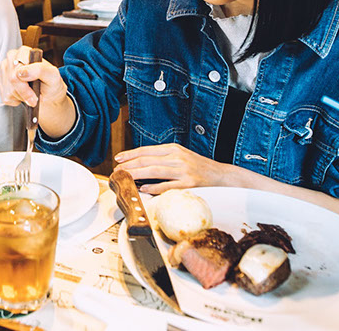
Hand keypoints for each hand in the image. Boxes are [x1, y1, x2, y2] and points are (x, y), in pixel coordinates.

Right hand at [0, 46, 75, 137]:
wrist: (48, 94)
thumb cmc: (51, 83)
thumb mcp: (52, 75)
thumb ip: (39, 70)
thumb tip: (21, 72)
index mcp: (24, 52)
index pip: (17, 68)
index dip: (26, 83)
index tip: (35, 90)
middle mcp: (12, 59)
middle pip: (12, 79)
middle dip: (25, 92)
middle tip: (35, 96)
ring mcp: (5, 71)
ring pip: (9, 90)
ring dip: (22, 97)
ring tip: (31, 93)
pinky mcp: (1, 83)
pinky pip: (6, 97)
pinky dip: (17, 100)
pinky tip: (24, 95)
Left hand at [114, 143, 228, 193]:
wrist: (222, 176)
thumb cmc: (199, 167)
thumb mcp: (181, 157)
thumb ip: (163, 159)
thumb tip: (141, 164)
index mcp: (174, 149)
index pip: (147, 150)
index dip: (130, 155)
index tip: (118, 159)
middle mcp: (177, 157)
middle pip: (147, 160)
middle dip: (129, 165)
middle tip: (116, 171)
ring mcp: (183, 171)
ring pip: (154, 171)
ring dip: (136, 174)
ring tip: (124, 178)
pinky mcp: (189, 184)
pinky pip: (168, 186)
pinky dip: (154, 187)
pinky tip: (143, 188)